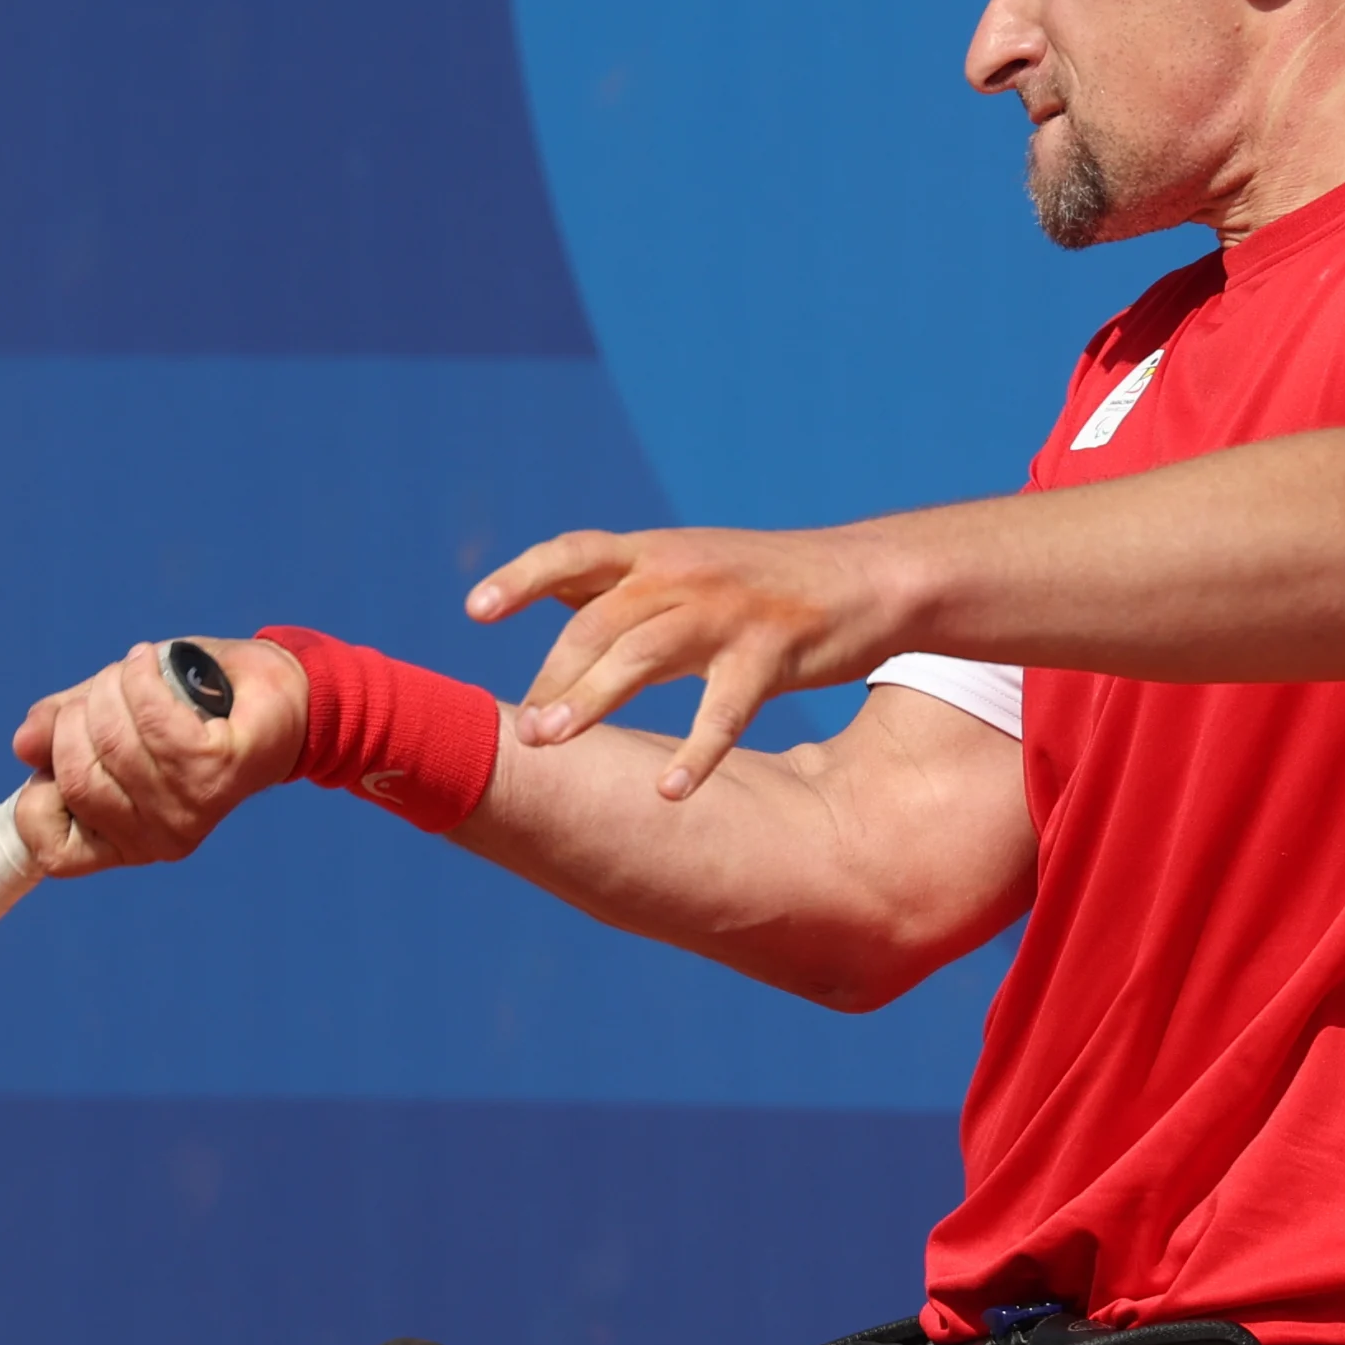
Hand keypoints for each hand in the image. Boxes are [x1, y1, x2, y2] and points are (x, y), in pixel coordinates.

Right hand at [9, 637, 309, 875]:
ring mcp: (188, 810)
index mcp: (123, 840)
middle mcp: (155, 840)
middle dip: (79, 716)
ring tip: (134, 669)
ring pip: (112, 742)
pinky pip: (154, 721)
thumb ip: (64, 731)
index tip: (57, 748)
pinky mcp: (218, 771)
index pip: (50, 848)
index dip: (37, 794)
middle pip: (75, 777)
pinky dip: (143, 679)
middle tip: (107, 688)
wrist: (280, 694)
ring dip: (113, 688)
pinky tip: (150, 662)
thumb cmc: (191, 707)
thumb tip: (24, 745)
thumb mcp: (112, 716)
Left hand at [468, 525, 899, 797]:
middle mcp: (684, 572)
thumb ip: (620, 579)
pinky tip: (670, 792)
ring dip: (592, 701)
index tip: (474, 609)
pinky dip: (697, 751)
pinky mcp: (773, 652)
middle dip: (554, 675)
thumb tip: (547, 591)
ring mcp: (728, 610)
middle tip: (523, 733)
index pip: (574, 552)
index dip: (523, 577)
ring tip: (551, 743)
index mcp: (656, 552)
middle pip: (599, 620)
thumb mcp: (687, 563)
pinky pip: (725, 708)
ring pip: (645, 655)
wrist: (869, 577)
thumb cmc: (765, 580)